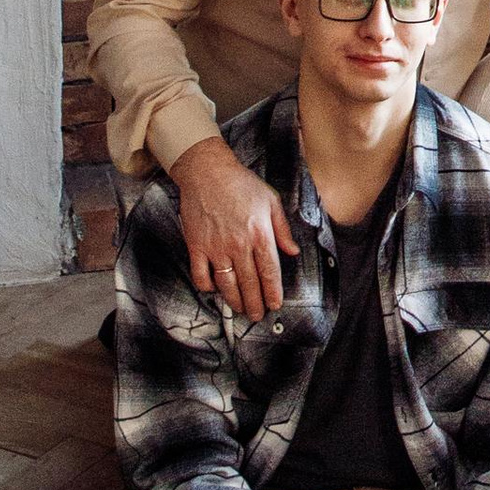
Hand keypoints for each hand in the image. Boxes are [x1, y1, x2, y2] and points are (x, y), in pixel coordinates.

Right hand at [170, 138, 295, 321]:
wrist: (207, 172)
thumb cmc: (241, 184)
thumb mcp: (271, 200)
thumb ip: (282, 229)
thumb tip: (293, 252)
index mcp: (259, 234)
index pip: (269, 271)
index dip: (272, 292)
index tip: (275, 304)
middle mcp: (238, 245)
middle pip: (249, 282)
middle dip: (255, 303)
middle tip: (258, 316)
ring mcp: (216, 247)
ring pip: (226, 284)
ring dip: (234, 300)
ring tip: (240, 310)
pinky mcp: (196, 246)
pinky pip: (201, 275)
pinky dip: (207, 286)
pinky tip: (214, 290)